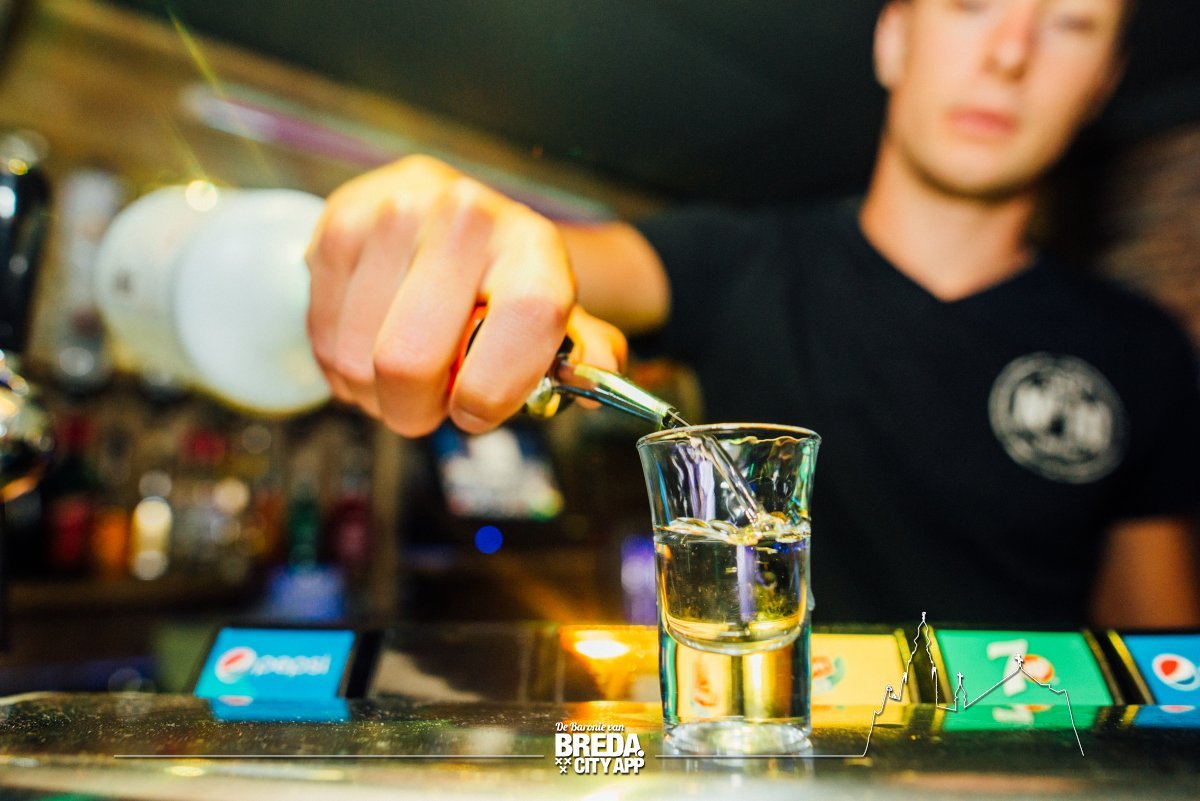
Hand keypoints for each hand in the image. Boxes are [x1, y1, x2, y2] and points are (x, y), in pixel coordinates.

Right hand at [305, 155, 626, 435]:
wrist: (448, 216)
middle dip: (416, 411)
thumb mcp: (555, 319)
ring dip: (375, 393)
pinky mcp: (338, 223)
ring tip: (399, 368)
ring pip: (358, 360)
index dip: (495, 388)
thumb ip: (585, 358)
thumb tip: (597, 381)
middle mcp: (466, 216)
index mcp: (532, 245)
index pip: (527, 315)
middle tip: (428, 404)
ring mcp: (394, 213)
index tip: (476, 412)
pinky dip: (342, 366)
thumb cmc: (500, 285)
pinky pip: (323, 339)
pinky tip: (369, 342)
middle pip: (411, 360)